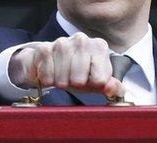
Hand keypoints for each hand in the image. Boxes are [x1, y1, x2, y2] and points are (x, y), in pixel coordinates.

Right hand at [8, 33, 124, 96]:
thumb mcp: (98, 81)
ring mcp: (62, 42)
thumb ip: (112, 87)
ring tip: (62, 76)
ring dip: (60, 83)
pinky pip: (47, 76)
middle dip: (74, 85)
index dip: (93, 84)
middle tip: (73, 79)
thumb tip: (113, 89)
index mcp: (99, 46)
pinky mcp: (44, 48)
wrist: (54, 63)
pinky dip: (48, 80)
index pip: (100, 79)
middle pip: (79, 80)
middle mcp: (82, 40)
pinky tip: (51, 73)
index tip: (89, 79)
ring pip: (62, 79)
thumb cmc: (80, 73)